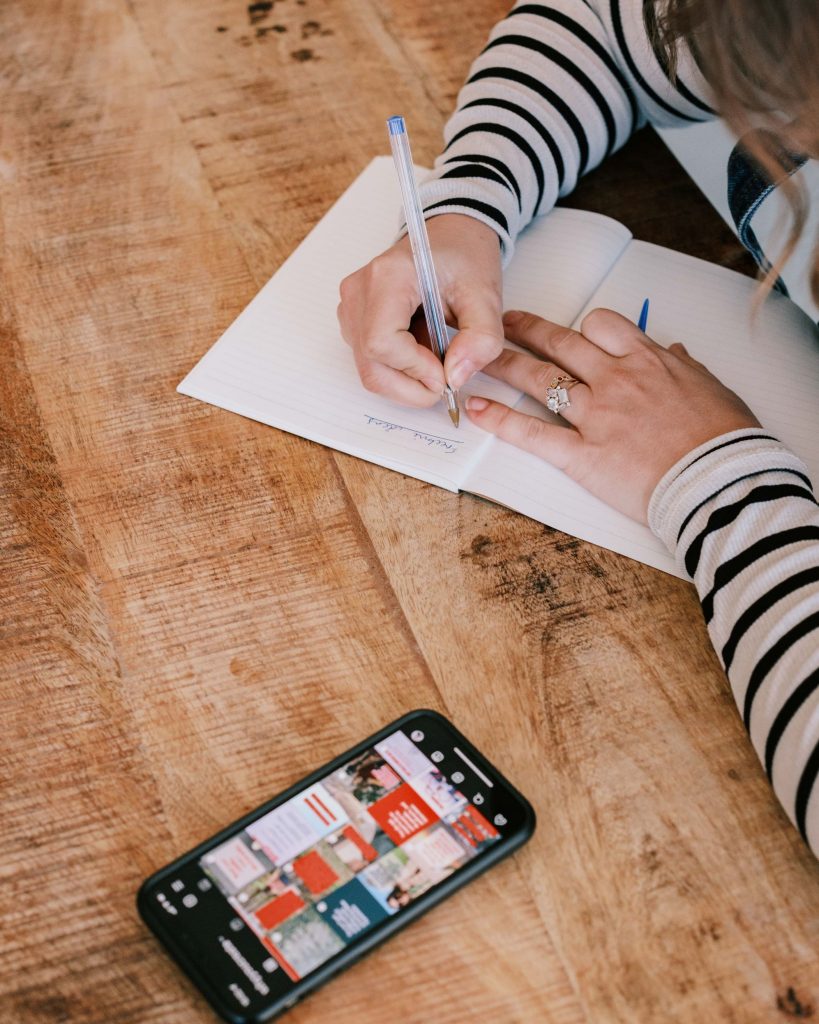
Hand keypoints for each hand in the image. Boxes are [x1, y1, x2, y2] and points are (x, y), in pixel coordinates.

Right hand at [337, 214, 503, 405]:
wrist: (451, 238)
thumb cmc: (464, 258)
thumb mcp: (486, 295)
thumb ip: (480, 338)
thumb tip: (456, 378)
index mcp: (389, 276)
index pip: (382, 342)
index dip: (414, 370)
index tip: (446, 375)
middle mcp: (359, 291)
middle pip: (371, 364)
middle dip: (411, 386)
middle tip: (446, 381)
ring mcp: (352, 307)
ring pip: (369, 369)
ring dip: (408, 380)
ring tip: (438, 358)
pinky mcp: (354, 321)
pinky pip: (371, 363)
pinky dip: (400, 371)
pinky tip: (424, 352)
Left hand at [465, 308, 760, 522]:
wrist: (721, 479)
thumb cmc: (725, 439)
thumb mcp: (713, 389)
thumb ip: (685, 366)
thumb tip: (675, 350)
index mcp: (648, 360)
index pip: (602, 325)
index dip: (581, 327)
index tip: (570, 332)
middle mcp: (615, 380)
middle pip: (560, 344)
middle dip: (527, 330)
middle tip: (505, 324)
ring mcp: (596, 415)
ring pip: (539, 379)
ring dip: (504, 364)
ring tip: (478, 357)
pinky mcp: (582, 454)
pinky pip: (533, 433)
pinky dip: (499, 420)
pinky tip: (475, 410)